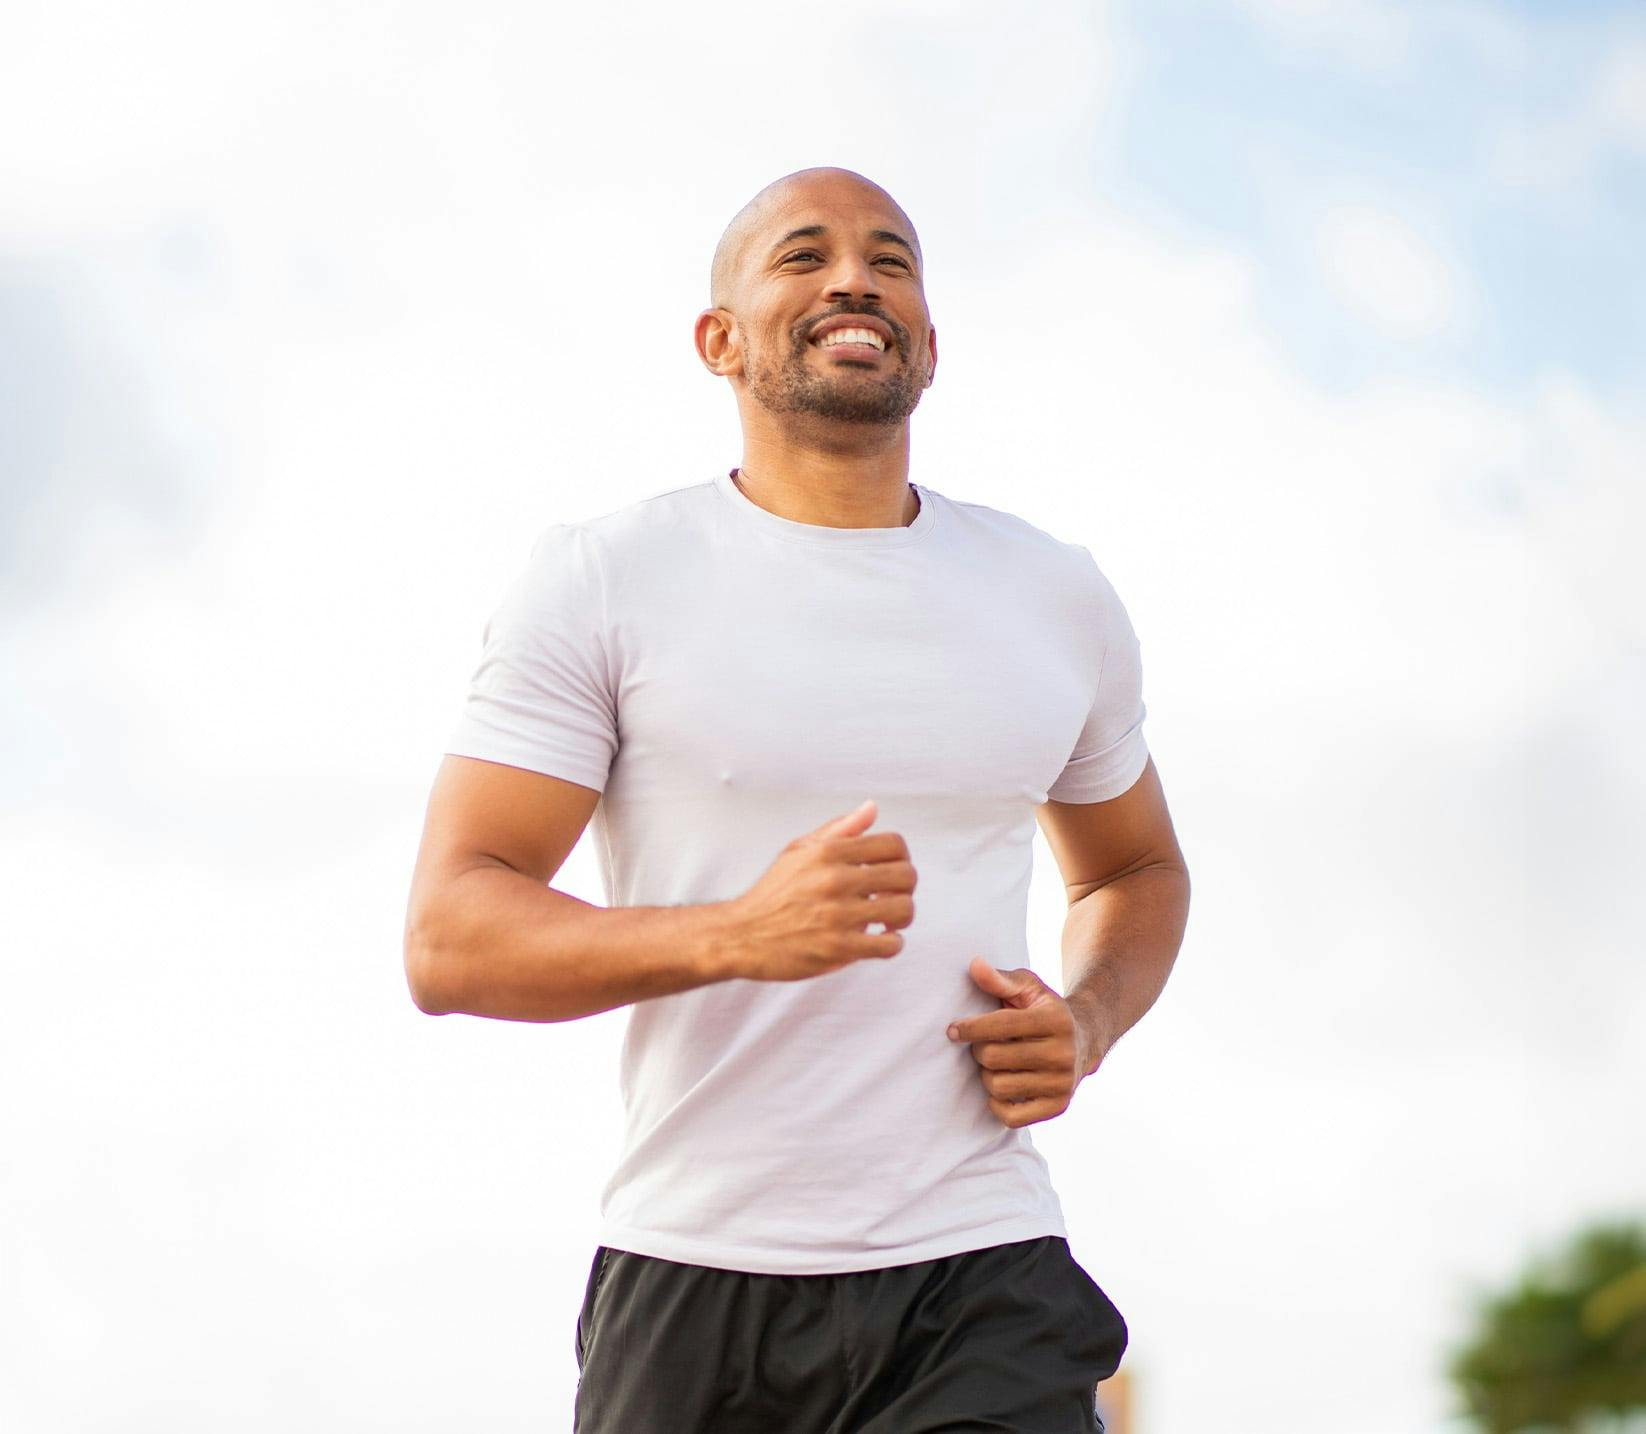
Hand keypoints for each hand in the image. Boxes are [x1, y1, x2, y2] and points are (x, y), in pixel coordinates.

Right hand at [723, 799, 917, 981]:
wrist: (741, 935)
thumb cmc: (772, 892)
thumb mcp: (799, 850)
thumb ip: (839, 829)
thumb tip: (872, 808)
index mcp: (828, 852)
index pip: (893, 844)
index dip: (901, 856)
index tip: (892, 869)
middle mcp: (835, 880)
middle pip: (906, 876)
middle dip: (906, 887)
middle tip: (892, 896)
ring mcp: (838, 915)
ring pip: (903, 910)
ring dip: (902, 917)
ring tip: (888, 920)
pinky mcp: (838, 948)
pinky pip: (889, 945)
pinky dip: (892, 944)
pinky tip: (881, 940)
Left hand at [945, 955, 1105, 1127]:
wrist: (1085, 1038)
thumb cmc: (1044, 1010)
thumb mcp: (1028, 988)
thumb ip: (1000, 979)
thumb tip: (974, 965)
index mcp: (1055, 1021)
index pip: (1001, 1026)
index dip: (970, 1028)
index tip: (952, 1029)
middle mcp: (1063, 1054)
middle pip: (994, 1058)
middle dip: (979, 1050)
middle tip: (984, 1045)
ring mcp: (1062, 1084)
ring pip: (998, 1087)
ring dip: (987, 1075)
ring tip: (996, 1064)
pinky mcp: (1058, 1106)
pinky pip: (1010, 1117)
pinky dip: (997, 1103)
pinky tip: (1003, 1085)